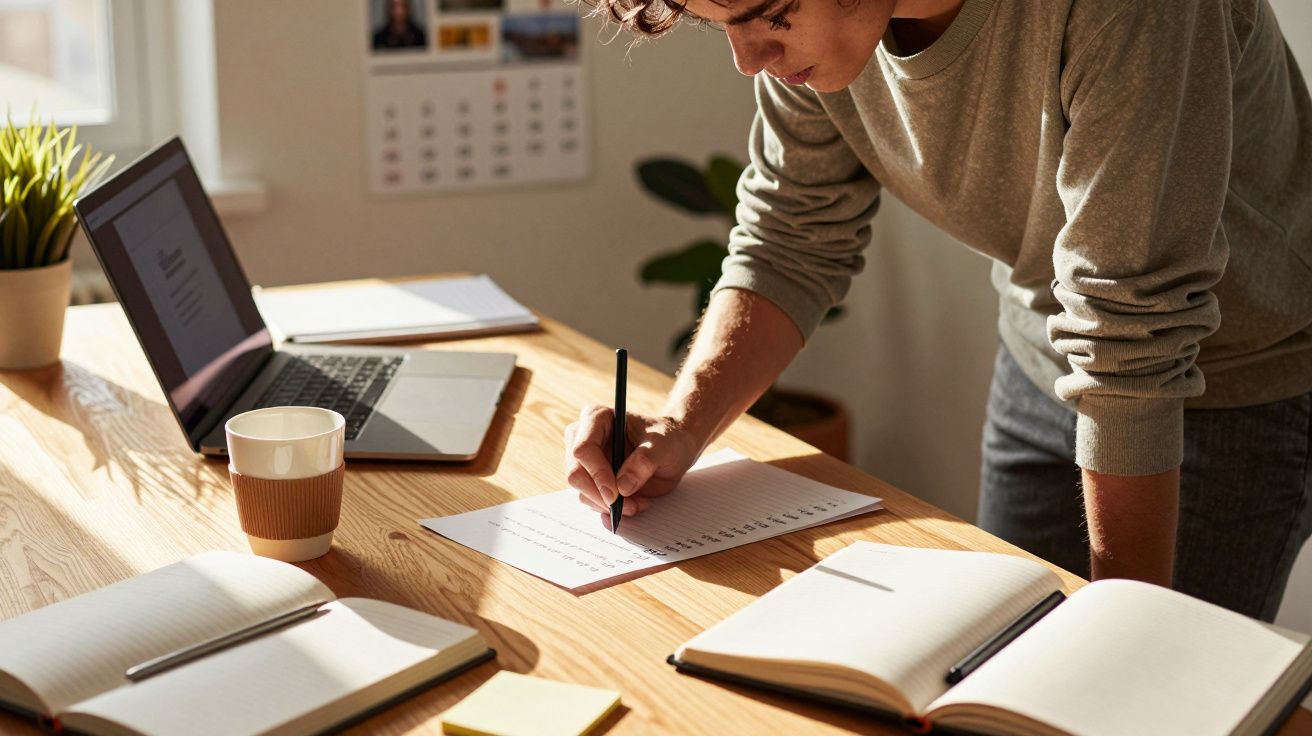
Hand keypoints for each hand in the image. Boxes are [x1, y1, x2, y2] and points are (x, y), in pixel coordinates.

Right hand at [563, 406, 703, 523]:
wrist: (674, 450)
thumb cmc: (668, 439)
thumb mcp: (663, 447)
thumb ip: (644, 462)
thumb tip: (623, 486)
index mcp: (597, 418)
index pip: (583, 449)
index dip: (597, 474)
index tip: (616, 494)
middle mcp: (583, 438)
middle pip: (576, 474)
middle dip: (601, 496)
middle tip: (629, 506)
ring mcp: (586, 462)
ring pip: (583, 492)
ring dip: (610, 505)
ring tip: (639, 502)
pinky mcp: (592, 481)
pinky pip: (593, 502)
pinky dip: (613, 509)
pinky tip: (635, 504)